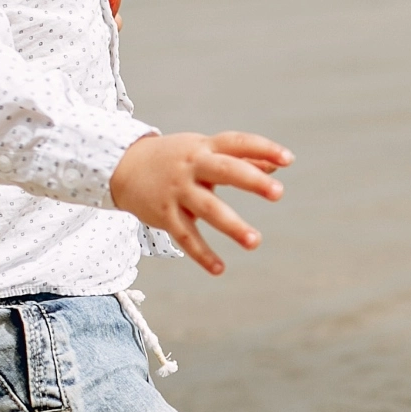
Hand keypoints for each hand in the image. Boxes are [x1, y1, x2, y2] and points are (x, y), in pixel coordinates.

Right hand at [109, 131, 291, 275]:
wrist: (122, 166)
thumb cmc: (175, 158)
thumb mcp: (204, 150)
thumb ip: (240, 158)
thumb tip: (276, 165)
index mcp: (205, 148)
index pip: (238, 143)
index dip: (264, 149)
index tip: (288, 160)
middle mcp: (192, 166)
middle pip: (225, 170)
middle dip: (252, 181)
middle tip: (279, 193)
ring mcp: (178, 191)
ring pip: (207, 208)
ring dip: (232, 226)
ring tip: (255, 242)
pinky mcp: (165, 214)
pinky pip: (186, 236)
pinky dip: (202, 254)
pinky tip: (220, 268)